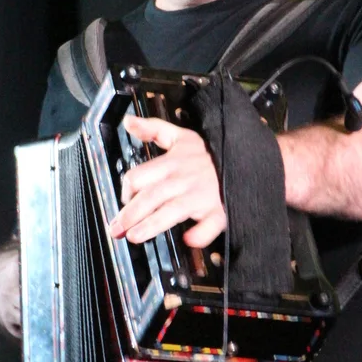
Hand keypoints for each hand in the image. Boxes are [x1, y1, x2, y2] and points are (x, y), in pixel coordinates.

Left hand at [109, 115, 225, 246]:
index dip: (126, 191)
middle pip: (149, 197)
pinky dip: (200, 234)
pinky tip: (189, 239)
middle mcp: (183, 180)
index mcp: (172, 163)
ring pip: (171, 212)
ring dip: (151, 225)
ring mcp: (201, 197)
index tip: (123, 201)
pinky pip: (209, 225)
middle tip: (116, 229)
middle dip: (129, 215)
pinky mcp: (219, 212)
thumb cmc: (209, 155)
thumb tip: (128, 121)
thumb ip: (152, 129)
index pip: (139, 177)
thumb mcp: (180, 136)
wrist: (245, 163)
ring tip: (135, 236)